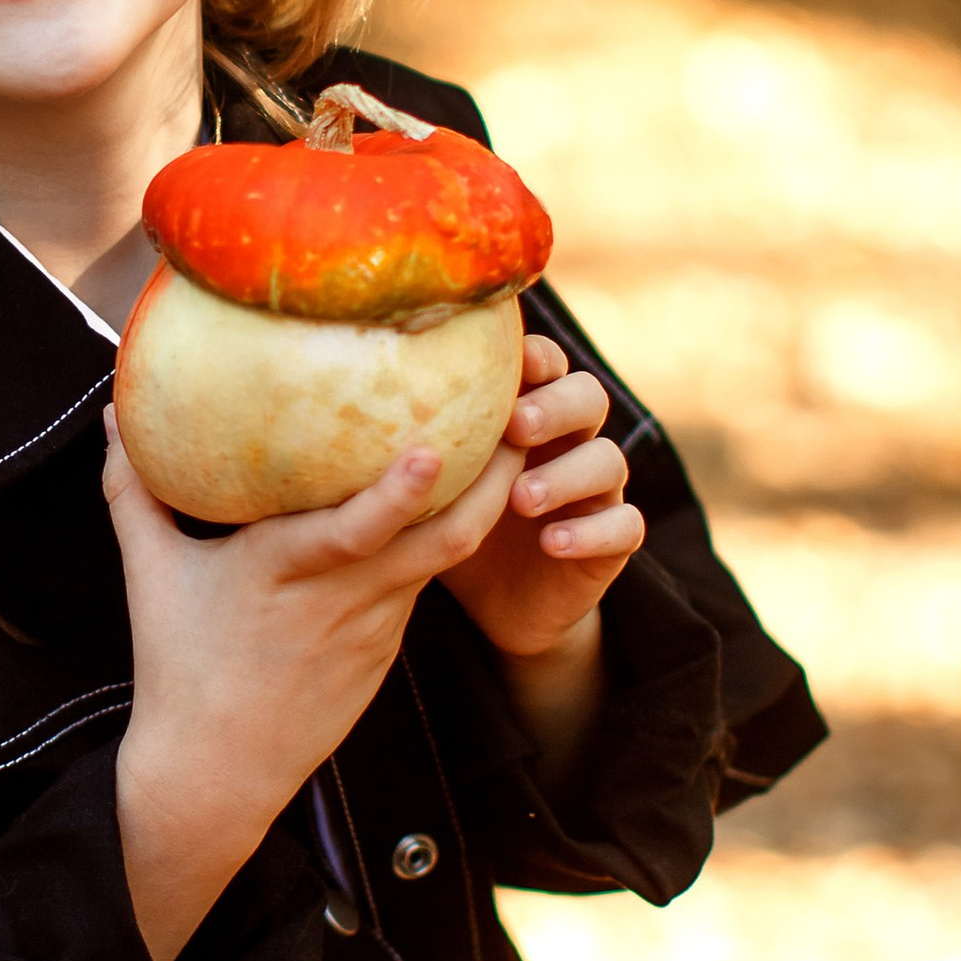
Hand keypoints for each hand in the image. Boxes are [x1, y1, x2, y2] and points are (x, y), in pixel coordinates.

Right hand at [104, 412, 521, 960]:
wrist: (217, 773)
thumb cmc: (179, 667)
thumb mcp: (151, 575)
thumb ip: (134, 490)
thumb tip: (111, 413)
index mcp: (282, 573)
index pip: (355, 533)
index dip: (400, 493)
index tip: (435, 447)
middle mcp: (342, 598)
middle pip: (442, 540)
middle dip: (494, 478)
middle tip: (529, 415)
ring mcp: (374, 627)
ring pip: (445, 557)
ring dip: (487, 502)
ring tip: (516, 440)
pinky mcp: (387, 649)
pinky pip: (422, 582)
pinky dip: (445, 538)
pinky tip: (458, 500)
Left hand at [439, 334, 643, 661]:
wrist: (502, 604)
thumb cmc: (455, 523)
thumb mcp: (432, 482)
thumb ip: (412, 441)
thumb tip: (336, 393)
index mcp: (531, 415)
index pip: (547, 364)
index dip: (535, 356)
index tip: (507, 361)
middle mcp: (571, 442)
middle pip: (589, 397)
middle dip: (555, 406)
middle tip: (515, 426)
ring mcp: (598, 490)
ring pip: (608, 460)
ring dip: (567, 474)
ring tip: (521, 497)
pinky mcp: (614, 540)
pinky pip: (624, 526)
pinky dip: (592, 531)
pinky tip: (553, 542)